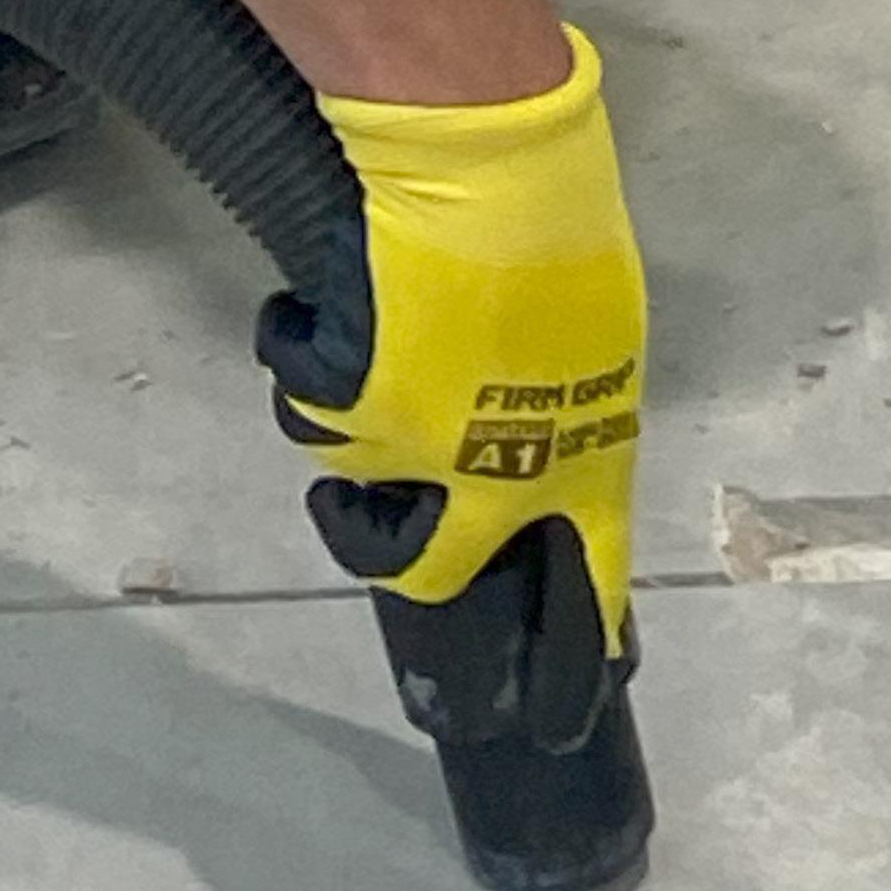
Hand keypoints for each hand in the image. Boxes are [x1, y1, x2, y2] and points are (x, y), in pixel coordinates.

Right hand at [256, 30, 645, 727]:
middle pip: (419, 569)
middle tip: (356, 510)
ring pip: (341, 462)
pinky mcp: (351, 394)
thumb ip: (563, 405)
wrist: (491, 180)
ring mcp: (414, 443)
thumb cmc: (563, 239)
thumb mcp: (597, 339)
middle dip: (376, 547)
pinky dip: (294, 343)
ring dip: (333, 410)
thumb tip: (527, 421)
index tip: (564, 710)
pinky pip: (301, 384)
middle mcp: (493, 474)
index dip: (574, 654)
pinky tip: (308, 307)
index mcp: (578, 462)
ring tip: (339, 350)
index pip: (590, 585)